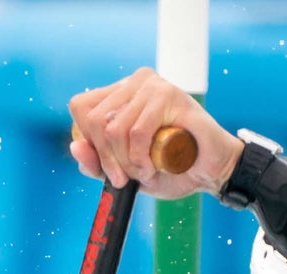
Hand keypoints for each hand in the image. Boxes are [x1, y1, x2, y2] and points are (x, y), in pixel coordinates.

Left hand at [68, 67, 243, 199]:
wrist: (211, 172)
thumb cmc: (171, 169)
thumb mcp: (125, 172)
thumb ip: (96, 164)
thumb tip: (75, 146)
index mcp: (120, 93)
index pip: (81, 107)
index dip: (89, 141)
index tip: (108, 167)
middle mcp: (134, 83)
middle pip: (95, 119)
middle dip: (107, 159)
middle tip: (125, 178)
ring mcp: (152, 86)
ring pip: (115, 127)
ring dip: (127, 162)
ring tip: (145, 172)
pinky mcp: (170, 96)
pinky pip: (137, 131)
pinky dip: (140, 157)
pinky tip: (153, 166)